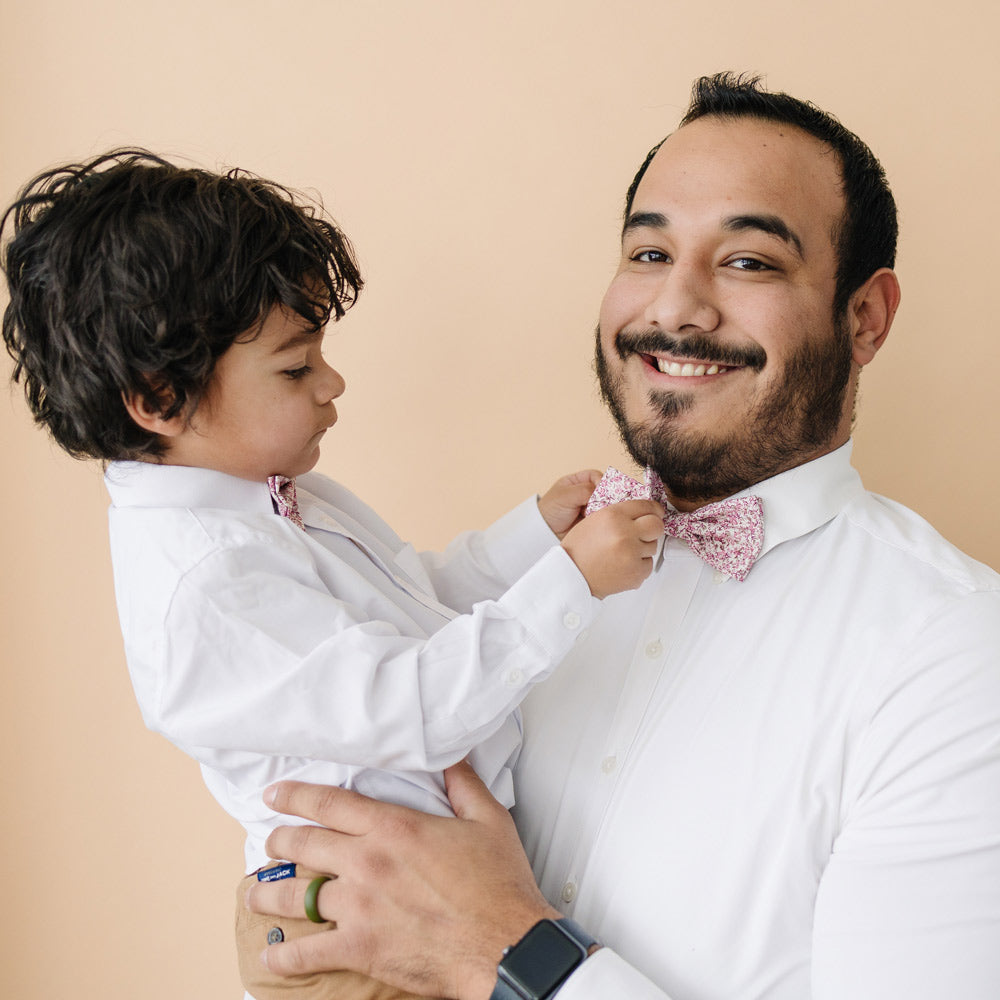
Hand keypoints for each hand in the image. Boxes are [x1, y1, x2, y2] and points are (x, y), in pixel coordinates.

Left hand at [246, 761, 560, 999]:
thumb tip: (451, 757)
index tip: (274, 795)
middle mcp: (368, 861)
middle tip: (269, 841)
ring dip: (270, 892)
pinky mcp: (361, 948)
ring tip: (256, 892)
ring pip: (298, 895)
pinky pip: (310, 952)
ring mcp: (360, 907)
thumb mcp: (488, 820)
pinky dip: (286, 955)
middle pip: (306, 844)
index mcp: (394, 827)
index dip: (296, 795)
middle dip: (280, 840)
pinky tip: (273, 954)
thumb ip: (464, 784)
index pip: (331, 802)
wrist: (506, 945)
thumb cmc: (499, 885)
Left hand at [537, 469, 603, 538]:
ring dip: (603, 508)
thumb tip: (604, 493)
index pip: (596, 476)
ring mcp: (590, 505)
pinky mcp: (593, 518)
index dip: (601, 483)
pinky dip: (602, 517)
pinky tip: (594, 521)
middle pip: (604, 489)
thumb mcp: (566, 496)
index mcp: (577, 480)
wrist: (546, 532)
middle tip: (599, 506)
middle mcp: (586, 491)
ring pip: (606, 503)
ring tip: (592, 515)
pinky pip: (603, 515)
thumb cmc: (551, 510)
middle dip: (604, 497)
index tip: (601, 493)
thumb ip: (585, 490)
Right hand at [561, 499, 662, 597]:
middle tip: (646, 532)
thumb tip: (643, 512)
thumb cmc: (579, 550)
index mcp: (613, 516)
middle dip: (653, 528)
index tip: (655, 512)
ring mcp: (632, 553)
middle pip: (656, 525)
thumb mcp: (594, 520)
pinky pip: (648, 564)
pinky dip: (639, 565)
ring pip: (653, 546)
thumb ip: (619, 514)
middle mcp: (624, 533)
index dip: (653, 509)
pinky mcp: (636, 572)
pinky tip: (623, 564)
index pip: (645, 505)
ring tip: (624, 552)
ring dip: (642, 548)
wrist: (572, 576)